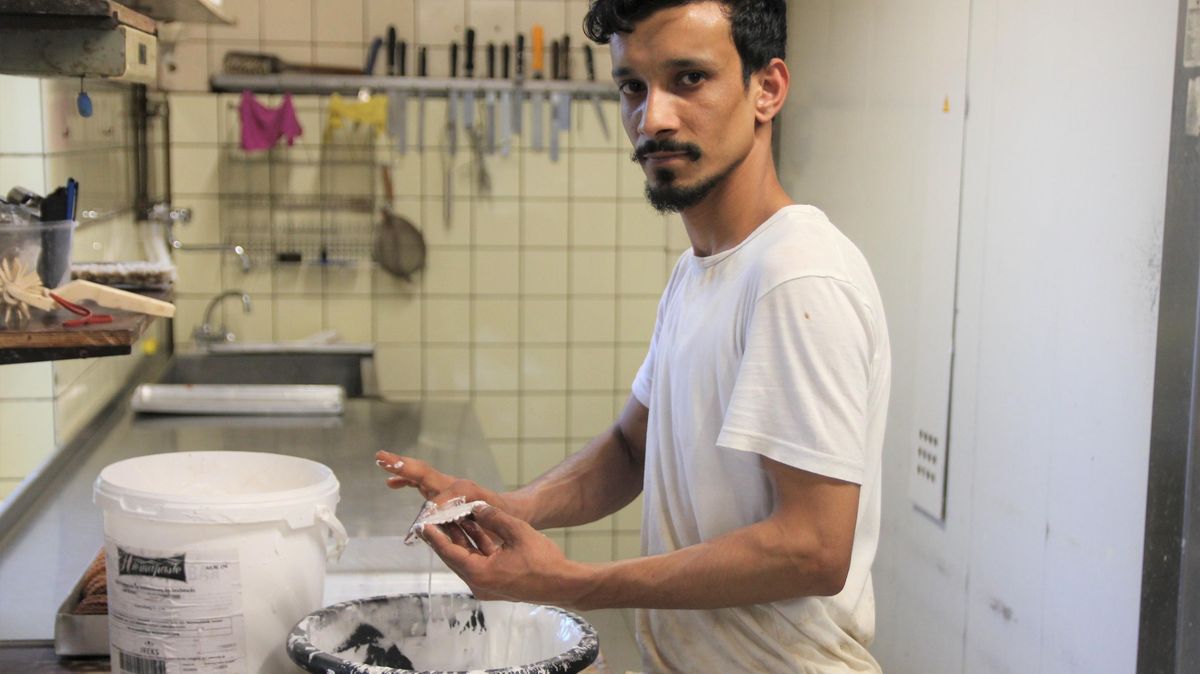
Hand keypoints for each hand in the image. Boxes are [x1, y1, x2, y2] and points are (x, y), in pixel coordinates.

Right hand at [375, 450, 508, 510]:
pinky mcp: (444, 493)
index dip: (431, 511)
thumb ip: (482, 518)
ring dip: (402, 469)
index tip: (421, 526)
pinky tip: (392, 483)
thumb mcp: (497, 520)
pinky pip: (422, 484)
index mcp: (466, 492)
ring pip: (421, 475)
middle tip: (382, 457)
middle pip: (425, 473)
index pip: (440, 499)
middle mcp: (454, 486)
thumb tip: (464, 521)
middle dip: (404, 467)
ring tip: (382, 460)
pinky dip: (408, 481)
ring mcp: (448, 488)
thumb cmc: (506, 518)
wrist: (514, 511)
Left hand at [423, 503, 592, 607]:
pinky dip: (476, 546)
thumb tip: (477, 506)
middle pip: (455, 556)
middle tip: (433, 516)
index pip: (449, 552)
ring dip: (462, 538)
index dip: (435, 536)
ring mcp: (487, 585)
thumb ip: (494, 517)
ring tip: (453, 515)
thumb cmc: (543, 561)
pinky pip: (480, 561)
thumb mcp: (518, 532)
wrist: (564, 585)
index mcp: (480, 573)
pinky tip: (475, 527)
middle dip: (446, 535)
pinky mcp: (496, 583)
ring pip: (467, 558)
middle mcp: (478, 583)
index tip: (422, 523)